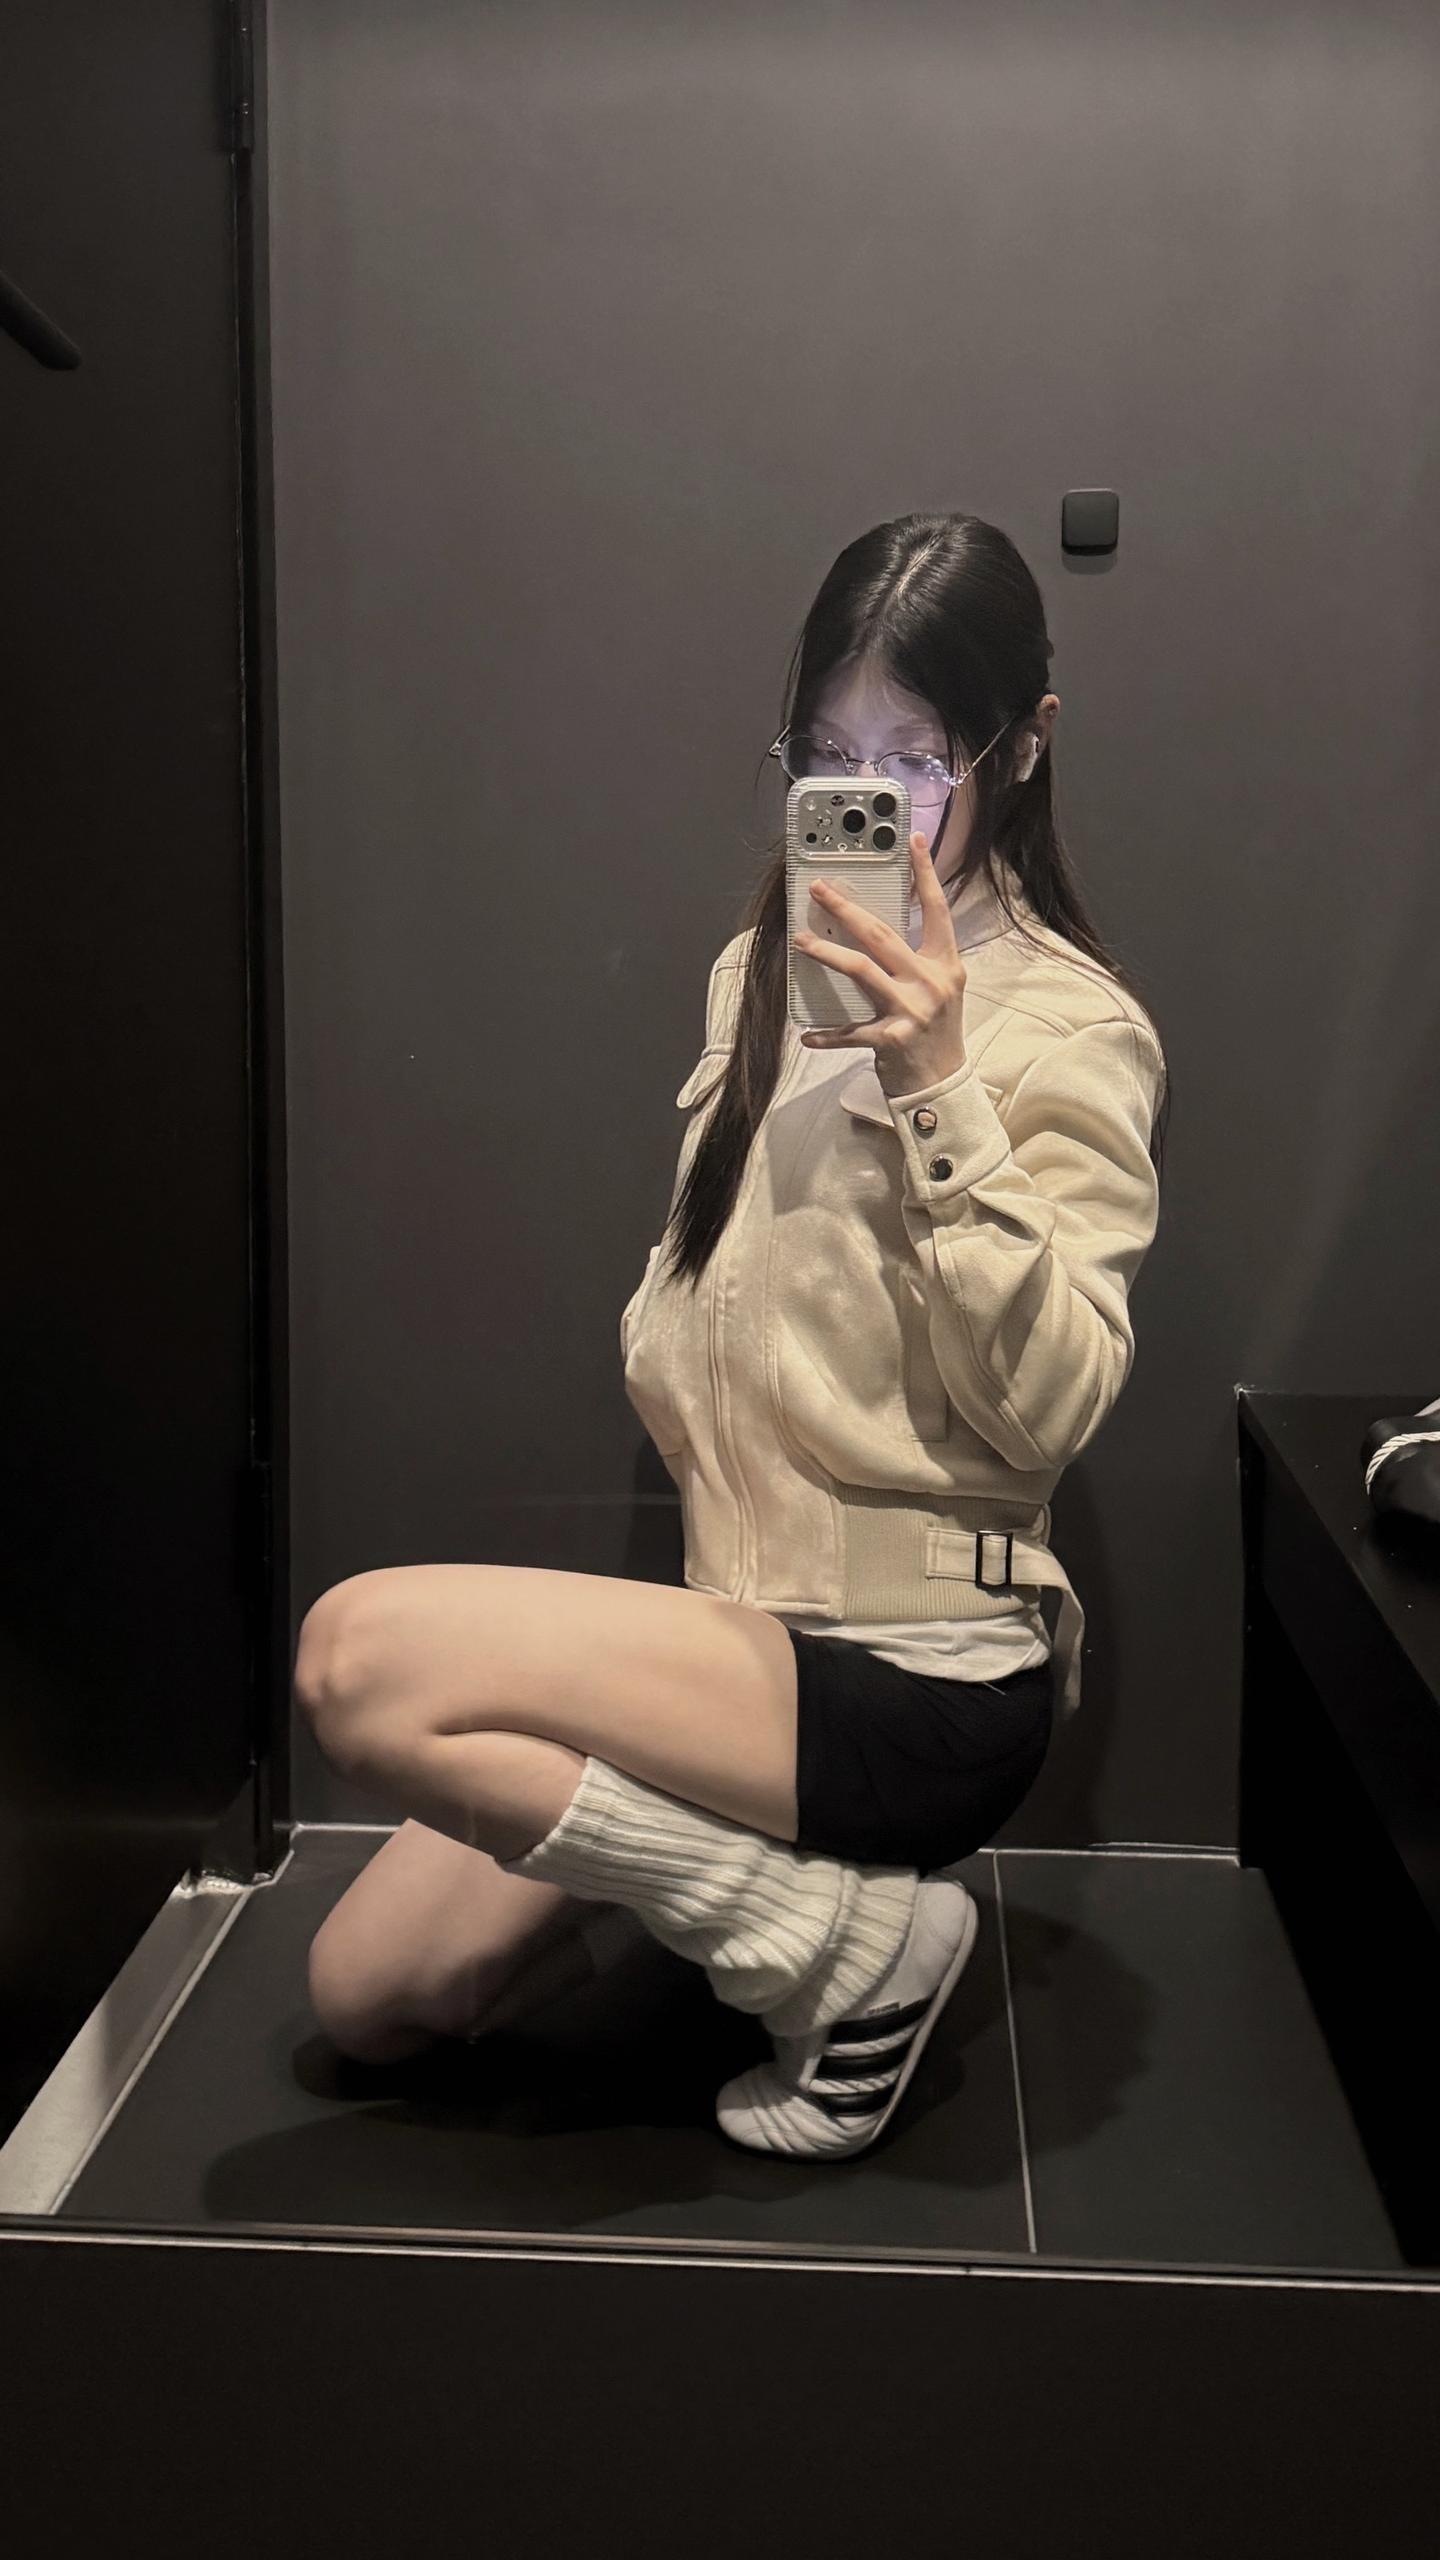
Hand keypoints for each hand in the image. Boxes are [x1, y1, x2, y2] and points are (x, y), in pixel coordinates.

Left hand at [792, 830, 968, 1095]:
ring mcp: (911, 1010)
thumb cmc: (936, 1032)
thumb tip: (873, 930)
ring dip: (826, 953)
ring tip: (801, 941)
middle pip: (882, 934)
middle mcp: (931, 982)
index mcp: (946, 964)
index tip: (913, 840)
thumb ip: (916, 959)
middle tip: (819, 891)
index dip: (925, 874)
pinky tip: (806, 1033)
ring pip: (861, 969)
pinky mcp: (890, 1039)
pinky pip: (849, 1030)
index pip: (936, 910)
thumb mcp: (939, 989)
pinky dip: (826, 1033)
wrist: (943, 1086)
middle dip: (847, 909)